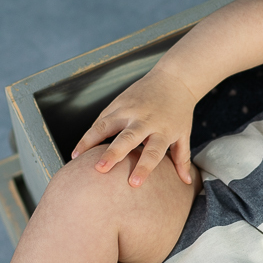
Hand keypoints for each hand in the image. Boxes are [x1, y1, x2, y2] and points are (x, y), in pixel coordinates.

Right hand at [71, 67, 197, 186]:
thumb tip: (186, 182)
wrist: (174, 79)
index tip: (133, 183)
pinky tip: (80, 147)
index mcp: (162, 130)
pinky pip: (101, 118)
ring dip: (90, 141)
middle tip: (100, 169)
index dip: (143, 167)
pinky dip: (90, 132)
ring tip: (76, 157)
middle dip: (112, 154)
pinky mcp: (118, 102)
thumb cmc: (178, 111)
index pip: (153, 152)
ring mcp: (129, 109)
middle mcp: (144, 119)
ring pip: (106, 125)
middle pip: (127, 138)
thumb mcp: (183, 134)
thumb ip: (182, 159)